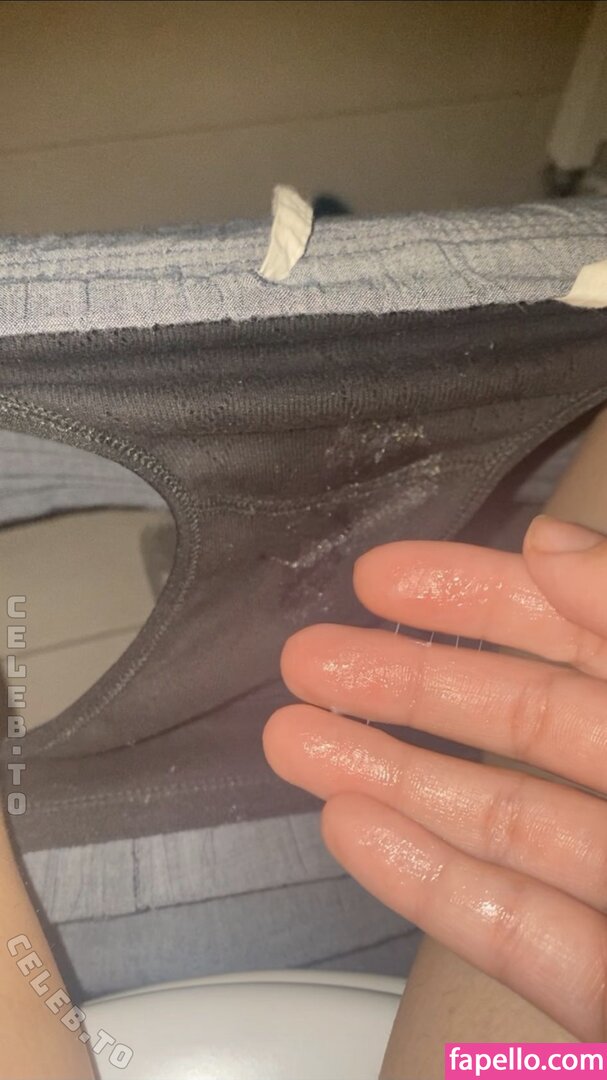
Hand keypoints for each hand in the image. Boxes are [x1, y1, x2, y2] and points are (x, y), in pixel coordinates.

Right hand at [264, 515, 606, 1040]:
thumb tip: (552, 544)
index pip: (573, 636)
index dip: (479, 597)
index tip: (384, 576)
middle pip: (517, 722)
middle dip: (404, 684)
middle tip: (309, 656)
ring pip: (499, 821)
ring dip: (390, 777)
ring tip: (293, 738)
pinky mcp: (604, 982)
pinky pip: (513, 927)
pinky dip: (429, 883)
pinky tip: (352, 828)